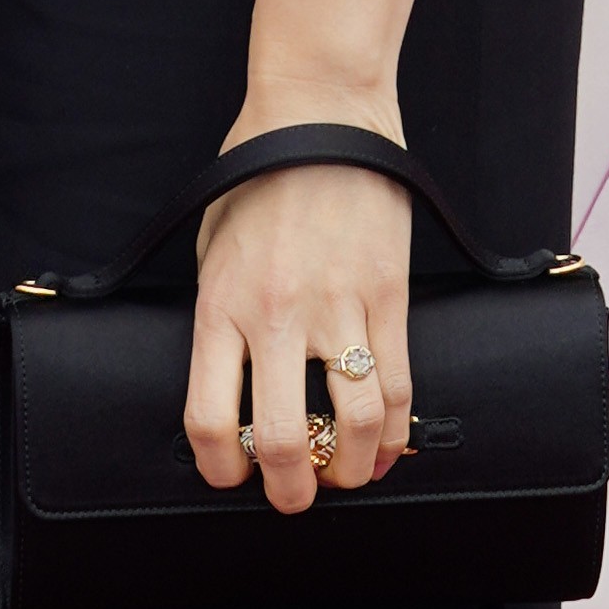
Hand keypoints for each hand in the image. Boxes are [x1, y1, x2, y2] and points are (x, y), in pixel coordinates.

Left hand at [183, 149, 410, 510]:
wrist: (320, 112)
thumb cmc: (256, 177)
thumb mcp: (211, 247)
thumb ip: (219, 318)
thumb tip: (231, 389)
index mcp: (221, 305)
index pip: (210, 417)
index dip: (220, 466)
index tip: (231, 474)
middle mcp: (276, 315)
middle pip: (283, 438)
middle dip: (290, 488)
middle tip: (295, 496)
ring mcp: (338, 307)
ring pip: (355, 421)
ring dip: (353, 467)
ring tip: (347, 475)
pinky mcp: (388, 294)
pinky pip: (398, 383)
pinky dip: (396, 430)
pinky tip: (389, 446)